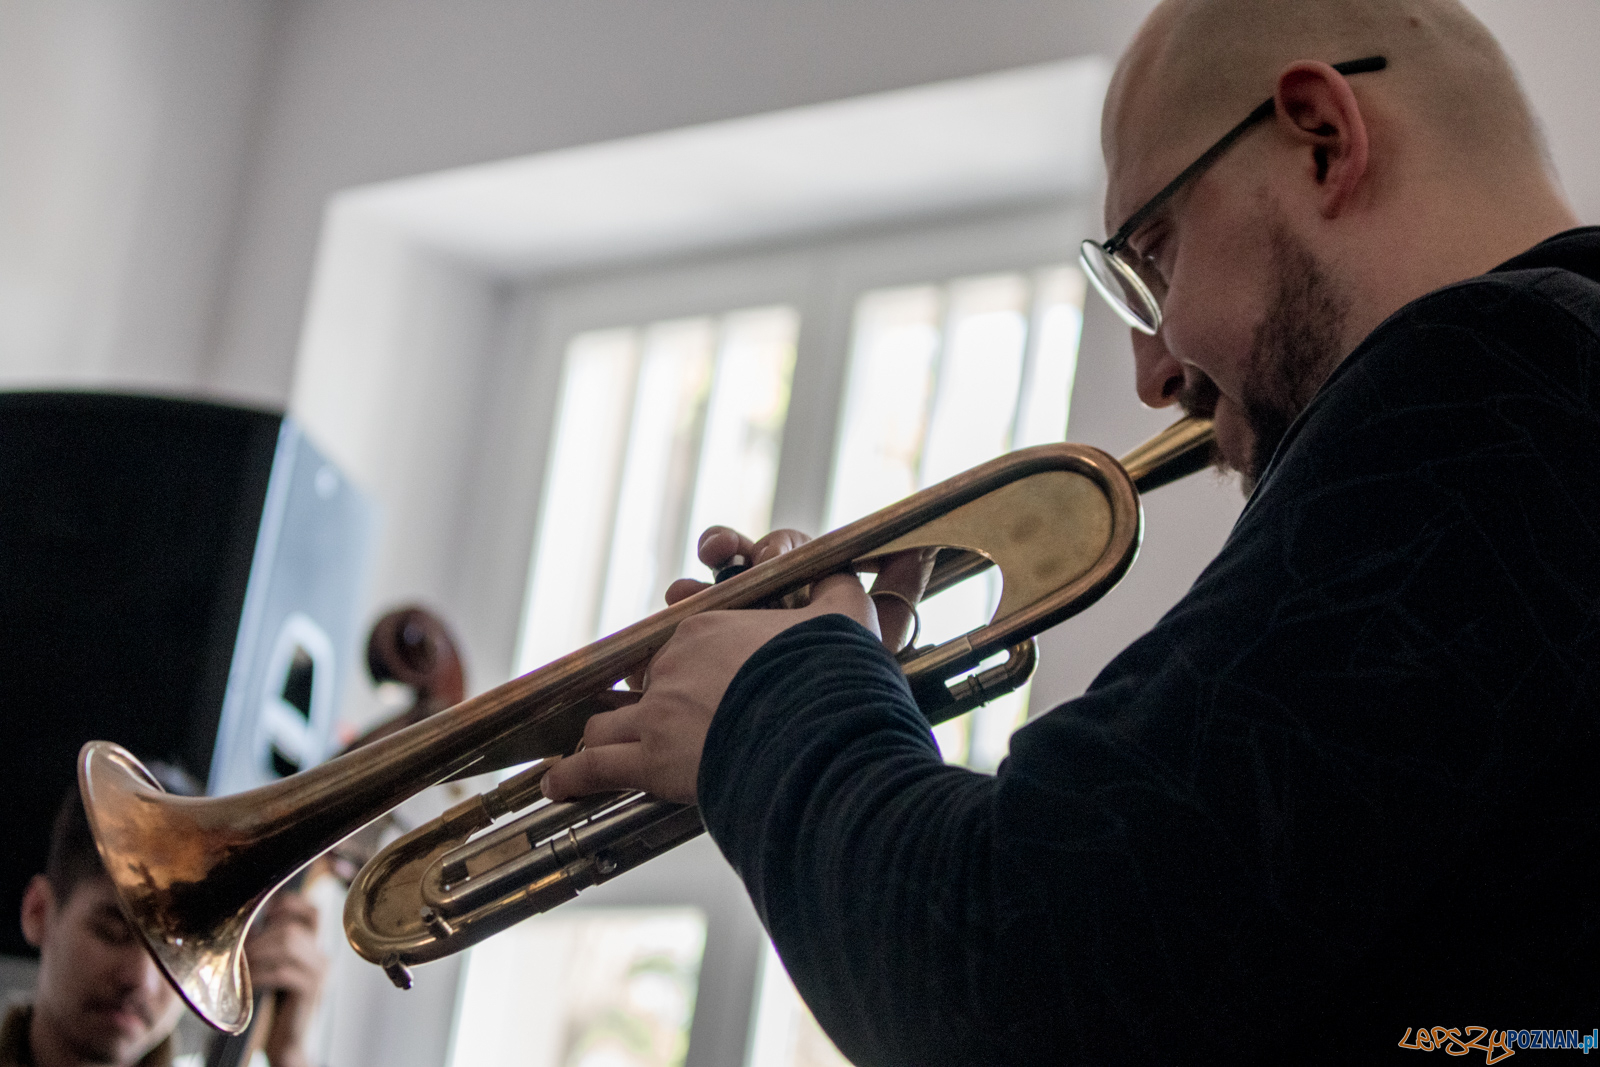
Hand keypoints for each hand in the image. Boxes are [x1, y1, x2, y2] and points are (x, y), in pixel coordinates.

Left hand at [244, 891, 325, 1066]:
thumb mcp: (277, 971)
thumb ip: (272, 948)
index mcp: (317, 949)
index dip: (289, 906)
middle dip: (261, 936)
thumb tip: (248, 923)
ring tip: (239, 964)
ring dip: (258, 952)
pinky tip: (246, 982)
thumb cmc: (276, 1009)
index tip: (263, 915)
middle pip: (293, 928)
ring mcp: (321, 974)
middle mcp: (323, 958)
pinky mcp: (312, 991)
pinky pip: (283, 972)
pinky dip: (260, 973)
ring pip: (289, 944)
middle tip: (238, 950)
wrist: (289, 1045)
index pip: (313, 912)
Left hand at [543, 526, 932, 804]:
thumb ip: (841, 589)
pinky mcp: (648, 760)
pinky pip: (596, 767)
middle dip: (643, 701)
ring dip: (602, 734)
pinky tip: (559, 783)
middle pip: (645, 680)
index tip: (692, 679)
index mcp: (713, 626)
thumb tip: (862, 563)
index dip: (685, 661)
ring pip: (610, 719)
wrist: (817, 733)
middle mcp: (675, 663)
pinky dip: (575, 776)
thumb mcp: (845, 618)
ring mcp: (657, 712)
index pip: (685, 637)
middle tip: (646, 719)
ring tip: (588, 750)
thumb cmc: (831, 678)